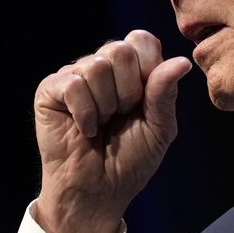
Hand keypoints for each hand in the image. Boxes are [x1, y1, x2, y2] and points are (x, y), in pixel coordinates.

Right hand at [33, 30, 191, 232]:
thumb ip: (166, 92)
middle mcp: (102, 66)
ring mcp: (74, 75)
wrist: (99, 192)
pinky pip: (73, 84)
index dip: (148, 71)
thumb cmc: (130, 161)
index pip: (142, 40)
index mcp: (131, 69)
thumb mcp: (160, 128)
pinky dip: (85, 113)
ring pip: (95, 66)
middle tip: (120, 116)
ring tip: (102, 124)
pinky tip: (85, 130)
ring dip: (105, 105)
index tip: (144, 102)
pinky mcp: (50, 90)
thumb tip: (183, 61)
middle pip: (119, 50)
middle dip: (127, 92)